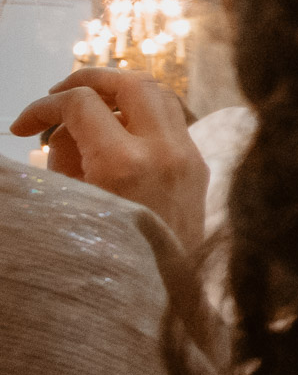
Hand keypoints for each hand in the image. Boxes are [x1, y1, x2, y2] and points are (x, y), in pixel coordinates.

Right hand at [12, 68, 209, 252]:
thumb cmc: (106, 255)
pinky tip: (118, 132)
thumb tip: (67, 126)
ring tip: (87, 108)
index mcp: (125, 163)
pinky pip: (173, 120)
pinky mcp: (201, 166)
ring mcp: (189, 156)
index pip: (81, 104)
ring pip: (159, 93)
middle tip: (58, 94)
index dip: (43, 107)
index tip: (20, 127)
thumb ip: (64, 156)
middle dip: (88, 79)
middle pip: (130, 81)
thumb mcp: (70, 204)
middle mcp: (164, 151)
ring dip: (119, 91)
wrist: (164, 294)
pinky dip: (143, 113)